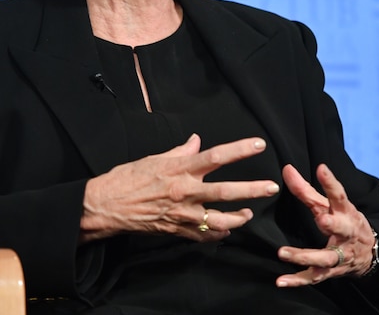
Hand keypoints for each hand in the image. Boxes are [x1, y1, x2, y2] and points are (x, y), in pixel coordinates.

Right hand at [80, 134, 279, 241]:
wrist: (107, 205)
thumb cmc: (127, 178)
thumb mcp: (154, 158)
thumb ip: (179, 151)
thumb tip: (196, 141)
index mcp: (179, 169)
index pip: (215, 156)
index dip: (239, 150)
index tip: (259, 145)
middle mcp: (184, 191)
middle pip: (226, 191)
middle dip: (252, 189)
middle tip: (271, 187)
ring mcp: (182, 214)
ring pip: (220, 219)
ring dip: (239, 217)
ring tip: (249, 214)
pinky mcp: (177, 230)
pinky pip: (204, 235)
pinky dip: (217, 234)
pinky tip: (226, 230)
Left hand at [276, 163, 375, 286]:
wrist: (369, 254)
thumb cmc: (344, 222)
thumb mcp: (330, 205)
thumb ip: (306, 189)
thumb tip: (286, 169)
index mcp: (345, 212)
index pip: (339, 195)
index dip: (331, 182)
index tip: (322, 169)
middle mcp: (345, 234)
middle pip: (341, 229)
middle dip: (332, 224)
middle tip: (321, 219)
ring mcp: (339, 255)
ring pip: (324, 258)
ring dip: (305, 257)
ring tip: (283, 253)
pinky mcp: (330, 272)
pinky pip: (313, 278)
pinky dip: (297, 281)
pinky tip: (281, 281)